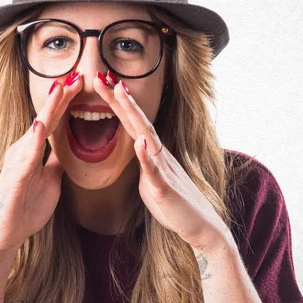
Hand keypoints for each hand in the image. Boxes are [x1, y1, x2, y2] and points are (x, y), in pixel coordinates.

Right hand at [0, 73, 81, 253]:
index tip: (81, 82)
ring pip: (36, 129)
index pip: (53, 121)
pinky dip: (34, 140)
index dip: (66, 102)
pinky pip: (25, 156)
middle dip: (61, 95)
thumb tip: (67, 147)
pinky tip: (40, 125)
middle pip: (45, 117)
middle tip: (77, 73)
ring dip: (49, 108)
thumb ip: (56, 162)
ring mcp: (16, 161)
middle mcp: (22, 149)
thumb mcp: (50, 181)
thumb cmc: (25, 208)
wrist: (5, 235)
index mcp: (32, 150)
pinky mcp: (14, 177)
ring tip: (62, 87)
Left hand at [94, 71, 233, 254]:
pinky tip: (139, 143)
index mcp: (153, 154)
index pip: (131, 124)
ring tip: (120, 93)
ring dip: (133, 115)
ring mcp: (163, 169)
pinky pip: (154, 171)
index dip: (116, 104)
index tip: (102, 84)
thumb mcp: (152, 181)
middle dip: (118, 100)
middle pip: (136, 122)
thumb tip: (136, 153)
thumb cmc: (175, 205)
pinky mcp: (165, 189)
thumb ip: (143, 165)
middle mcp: (159, 155)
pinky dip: (146, 156)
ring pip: (146, 137)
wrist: (200, 226)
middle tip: (101, 77)